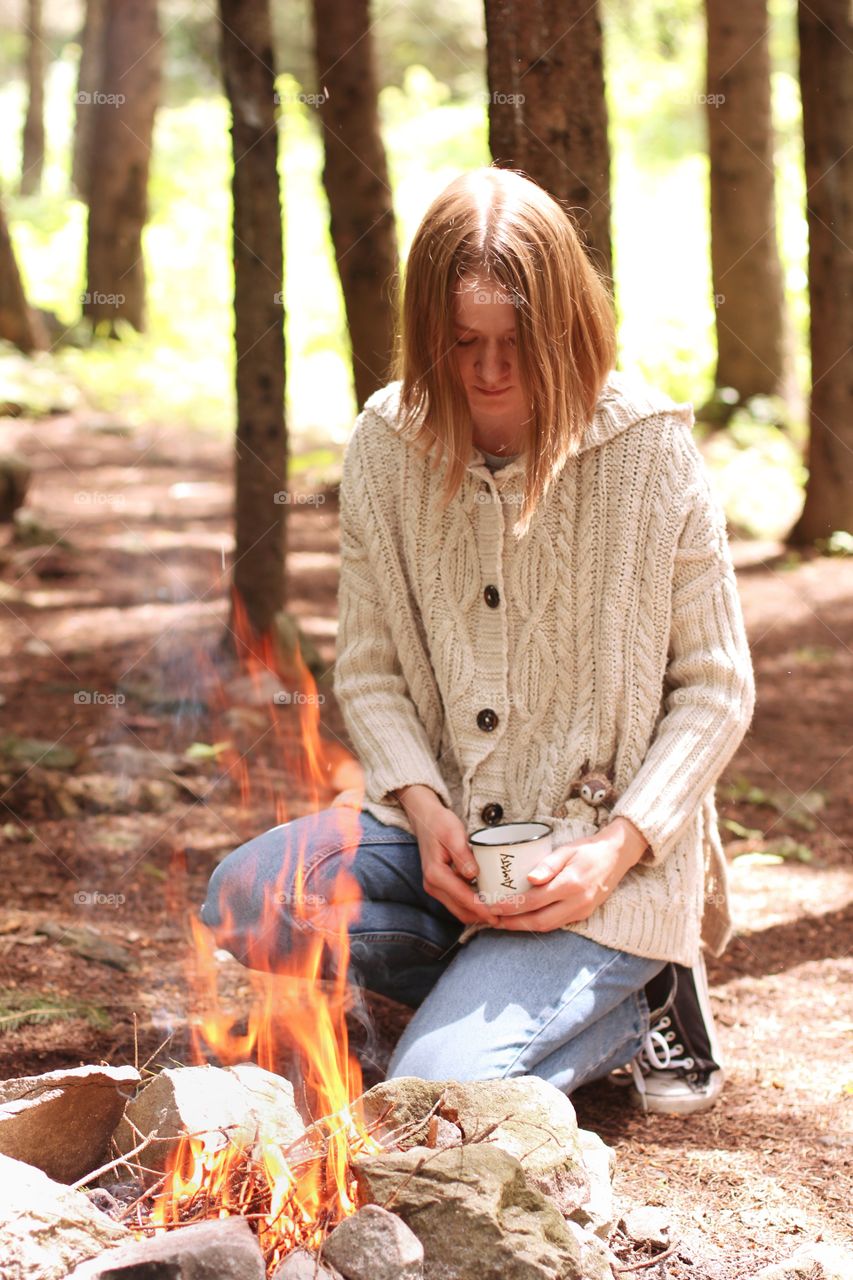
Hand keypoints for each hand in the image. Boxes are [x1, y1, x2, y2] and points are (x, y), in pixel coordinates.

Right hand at [403, 792, 500, 927]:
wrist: (425, 819)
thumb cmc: (439, 824)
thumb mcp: (453, 834)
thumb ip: (462, 855)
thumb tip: (472, 875)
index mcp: (435, 874)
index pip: (462, 897)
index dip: (481, 909)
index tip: (497, 916)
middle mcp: (432, 885)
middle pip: (460, 910)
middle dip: (480, 917)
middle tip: (503, 920)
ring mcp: (435, 887)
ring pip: (458, 909)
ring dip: (476, 913)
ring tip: (498, 914)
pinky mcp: (440, 885)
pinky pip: (457, 901)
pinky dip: (471, 905)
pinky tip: (487, 902)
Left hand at [489, 817, 647, 932]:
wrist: (617, 856)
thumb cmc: (588, 849)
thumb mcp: (567, 850)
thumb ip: (548, 864)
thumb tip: (530, 879)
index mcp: (570, 884)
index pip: (534, 901)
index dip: (511, 907)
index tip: (492, 906)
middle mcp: (577, 902)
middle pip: (539, 921)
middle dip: (513, 923)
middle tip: (492, 919)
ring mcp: (582, 911)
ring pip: (548, 926)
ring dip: (524, 927)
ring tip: (504, 922)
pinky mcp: (584, 914)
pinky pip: (558, 924)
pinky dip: (539, 924)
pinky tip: (525, 920)